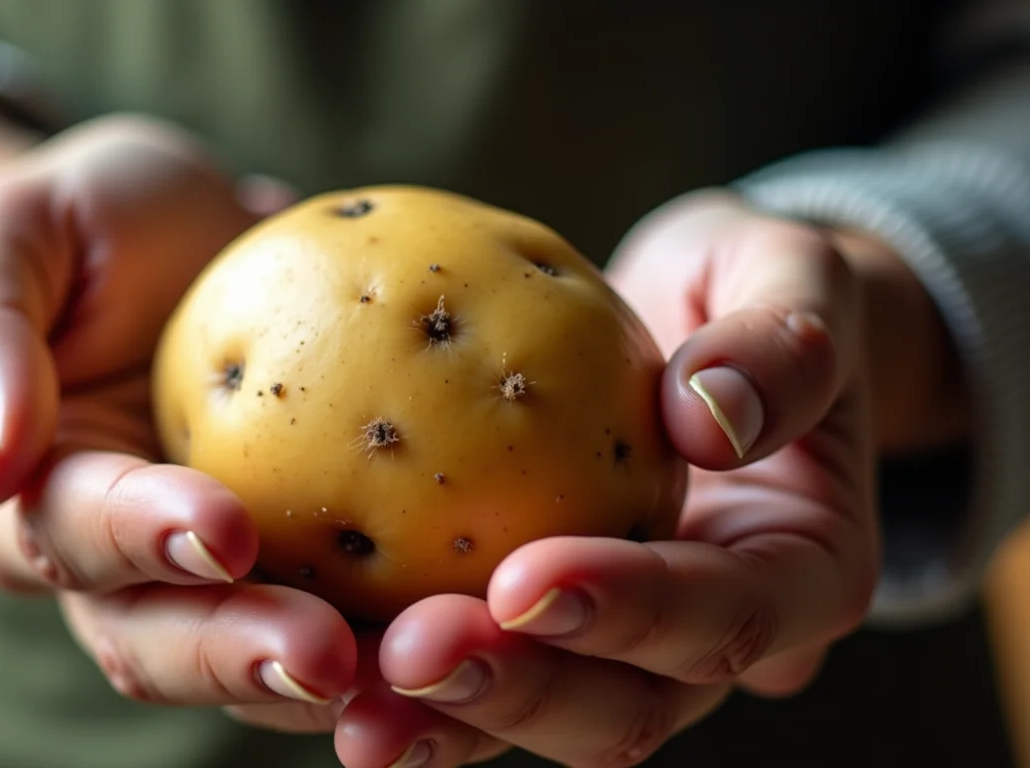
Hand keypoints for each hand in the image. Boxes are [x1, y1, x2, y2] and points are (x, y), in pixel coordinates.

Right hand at [0, 114, 361, 717]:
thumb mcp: (14, 233)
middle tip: (326, 658)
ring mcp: (216, 574)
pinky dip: (398, 644)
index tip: (225, 529)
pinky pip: (346, 621)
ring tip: (418, 672)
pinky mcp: (306, 564)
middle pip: (156, 641)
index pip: (73, 533)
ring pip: (252, 662)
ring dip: (329, 682)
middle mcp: (119, 562)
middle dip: (237, 655)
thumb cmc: (93, 223)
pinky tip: (474, 638)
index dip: (142, 539)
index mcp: (37, 492)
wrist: (188, 231)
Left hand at [335, 189, 886, 766]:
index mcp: (800, 571)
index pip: (725, 614)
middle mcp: (711, 633)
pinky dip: (407, 677)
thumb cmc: (759, 287)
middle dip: (520, 691)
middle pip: (626, 706)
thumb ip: (783, 342)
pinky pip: (479, 662)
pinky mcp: (544, 622)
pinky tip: (323, 653)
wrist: (711, 328)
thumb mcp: (791, 275)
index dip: (631, 610)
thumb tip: (715, 416)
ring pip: (543, 715)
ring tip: (355, 700)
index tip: (528, 577)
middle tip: (415, 655)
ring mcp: (624, 642)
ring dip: (449, 718)